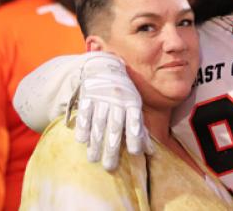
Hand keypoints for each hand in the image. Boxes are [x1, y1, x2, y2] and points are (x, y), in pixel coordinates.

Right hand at [70, 52, 153, 170]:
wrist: (105, 66)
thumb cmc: (123, 91)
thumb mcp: (135, 104)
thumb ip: (140, 128)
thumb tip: (151, 152)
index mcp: (132, 102)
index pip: (135, 121)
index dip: (135, 136)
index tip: (134, 152)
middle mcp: (118, 100)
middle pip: (115, 127)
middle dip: (112, 148)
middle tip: (110, 167)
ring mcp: (101, 97)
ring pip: (98, 123)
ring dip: (96, 142)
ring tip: (93, 159)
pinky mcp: (87, 96)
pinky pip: (85, 113)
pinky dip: (83, 127)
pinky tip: (82, 140)